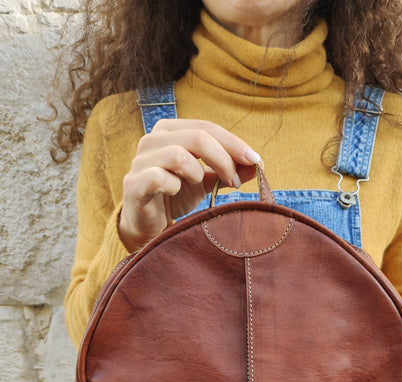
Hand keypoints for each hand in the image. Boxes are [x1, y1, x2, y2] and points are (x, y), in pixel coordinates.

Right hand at [119, 119, 261, 251]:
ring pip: (178, 154)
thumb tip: (257, 165)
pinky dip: (175, 185)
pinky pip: (159, 177)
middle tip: (235, 181)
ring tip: (201, 185)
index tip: (256, 161)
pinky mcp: (134, 184)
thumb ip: (228, 171)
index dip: (234, 143)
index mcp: (170, 131)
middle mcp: (153, 140)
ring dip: (199, 172)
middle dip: (224, 159)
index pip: (207, 127)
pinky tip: (176, 192)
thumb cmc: (174, 197)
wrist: (147, 225)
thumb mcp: (206, 182)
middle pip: (197, 137)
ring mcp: (140, 161)